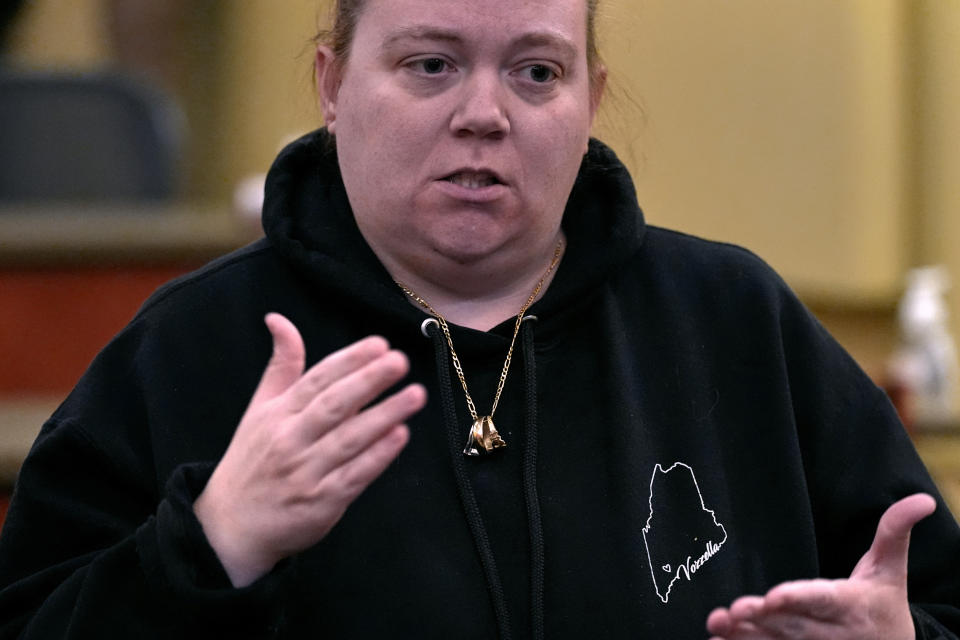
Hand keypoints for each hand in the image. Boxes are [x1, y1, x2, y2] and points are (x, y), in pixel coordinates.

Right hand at [193, 313, 426, 586]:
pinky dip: (377, 456)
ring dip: (384, 415)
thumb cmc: (252, 461)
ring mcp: (306, 472)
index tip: (379, 344)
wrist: (230, 526)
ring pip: (349, 439)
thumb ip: (280, 366)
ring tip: (415, 395)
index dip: (349, 361)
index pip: (317, 380)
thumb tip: (278, 319)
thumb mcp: (259, 409)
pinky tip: (400, 435)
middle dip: (368, 381)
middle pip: (333, 405)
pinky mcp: (322, 502)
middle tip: (400, 361)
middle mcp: (290, 440)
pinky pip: (354, 475)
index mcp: (277, 414)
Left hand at [706, 493, 935, 639]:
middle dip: (762, 618)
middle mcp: (830, 633)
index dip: (798, 598)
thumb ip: (894, 532)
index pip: (822, 599)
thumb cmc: (883, 604)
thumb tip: (924, 498)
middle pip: (791, 625)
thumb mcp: (891, 569)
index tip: (774, 595)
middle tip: (735, 608)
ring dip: (745, 635)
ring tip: (719, 622)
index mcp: (851, 605)